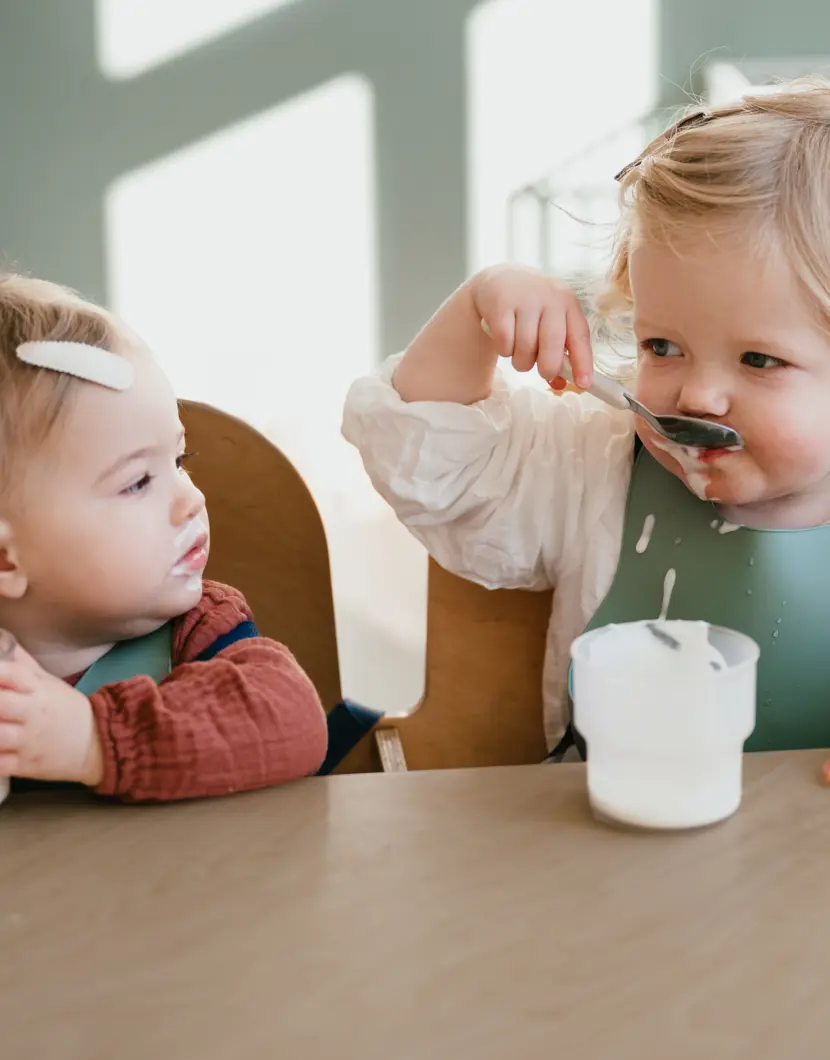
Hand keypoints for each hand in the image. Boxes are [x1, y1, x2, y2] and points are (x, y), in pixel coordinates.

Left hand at [0, 631, 103, 786]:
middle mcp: (34, 713)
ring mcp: (30, 741)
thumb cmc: (66, 709)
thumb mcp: (49, 682)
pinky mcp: (28, 765)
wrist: (99, 742)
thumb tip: (1, 639)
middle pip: (0, 704)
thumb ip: (22, 664)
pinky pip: (0, 764)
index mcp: (38, 689)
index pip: (10, 673)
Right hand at [472, 265, 593, 387]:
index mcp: (568, 303)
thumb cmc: (532, 309)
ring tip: (519, 355)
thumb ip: (558, 351)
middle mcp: (550, 298)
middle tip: (543, 373)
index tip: (583, 384)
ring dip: (522, 362)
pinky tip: (505, 342)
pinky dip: (504, 350)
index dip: (583, 362)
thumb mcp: (550, 322)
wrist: (500, 279)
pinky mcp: (500, 304)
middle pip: (553, 343)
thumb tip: (560, 385)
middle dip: (548, 367)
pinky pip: (504, 342)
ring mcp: (524, 299)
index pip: (580, 336)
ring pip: (526, 346)